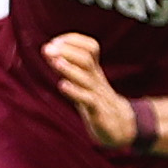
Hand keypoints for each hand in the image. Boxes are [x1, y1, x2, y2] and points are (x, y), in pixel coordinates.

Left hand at [45, 32, 138, 148]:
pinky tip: (62, 85)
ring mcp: (98, 96)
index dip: (74, 41)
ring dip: (69, 68)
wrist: (120, 127)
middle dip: (67, 51)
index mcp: (94, 72)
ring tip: (55, 61)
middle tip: (48, 48)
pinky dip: (75, 92)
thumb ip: (68, 67)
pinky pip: (88, 100)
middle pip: (87, 59)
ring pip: (86, 79)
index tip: (54, 41)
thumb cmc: (96, 102)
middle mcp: (96, 80)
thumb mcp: (83, 82)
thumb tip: (47, 49)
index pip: (91, 48)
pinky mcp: (98, 113)